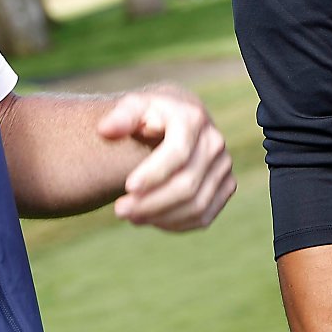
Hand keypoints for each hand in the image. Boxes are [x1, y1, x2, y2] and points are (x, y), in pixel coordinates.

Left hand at [97, 84, 236, 229]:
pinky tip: (151, 219)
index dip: (154, 174)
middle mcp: (214, 142)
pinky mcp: (226, 186)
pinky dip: (176, 223)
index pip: (177, 153)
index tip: (128, 188)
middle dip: (151, 202)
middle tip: (119, 210)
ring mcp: (223, 166)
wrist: (176, 119)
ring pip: (196, 205)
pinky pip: (203, 216)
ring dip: (161, 216)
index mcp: (193, 119)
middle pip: (187, 184)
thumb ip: (120, 117)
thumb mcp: (133, 107)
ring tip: (131, 216)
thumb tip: (106, 130)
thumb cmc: (148, 114)